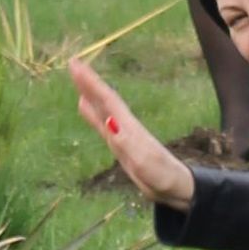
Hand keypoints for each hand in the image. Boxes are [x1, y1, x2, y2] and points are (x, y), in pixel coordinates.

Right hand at [71, 58, 193, 205]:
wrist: (176, 186)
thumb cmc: (162, 177)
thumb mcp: (145, 163)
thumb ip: (127, 143)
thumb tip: (109, 122)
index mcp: (129, 128)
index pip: (108, 100)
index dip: (91, 83)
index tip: (76, 64)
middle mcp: (125, 126)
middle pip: (105, 99)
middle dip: (88, 82)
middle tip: (72, 63)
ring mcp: (122, 134)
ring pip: (102, 108)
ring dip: (89, 93)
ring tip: (76, 78)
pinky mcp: (120, 144)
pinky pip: (101, 123)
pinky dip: (91, 112)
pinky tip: (84, 105)